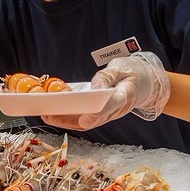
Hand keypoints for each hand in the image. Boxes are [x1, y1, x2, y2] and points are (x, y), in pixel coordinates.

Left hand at [42, 52, 169, 130]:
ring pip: (85, 122)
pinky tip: (53, 113)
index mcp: (125, 96)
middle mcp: (116, 110)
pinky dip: (67, 118)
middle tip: (49, 115)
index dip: (98, 114)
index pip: (111, 106)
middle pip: (92, 119)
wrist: (144, 83)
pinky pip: (83, 119)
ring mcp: (108, 115)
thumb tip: (94, 87)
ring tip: (45, 114)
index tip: (84, 118)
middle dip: (69, 119)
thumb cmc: (132, 73)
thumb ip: (107, 77)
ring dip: (64, 121)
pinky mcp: (101, 115)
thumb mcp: (122, 68)